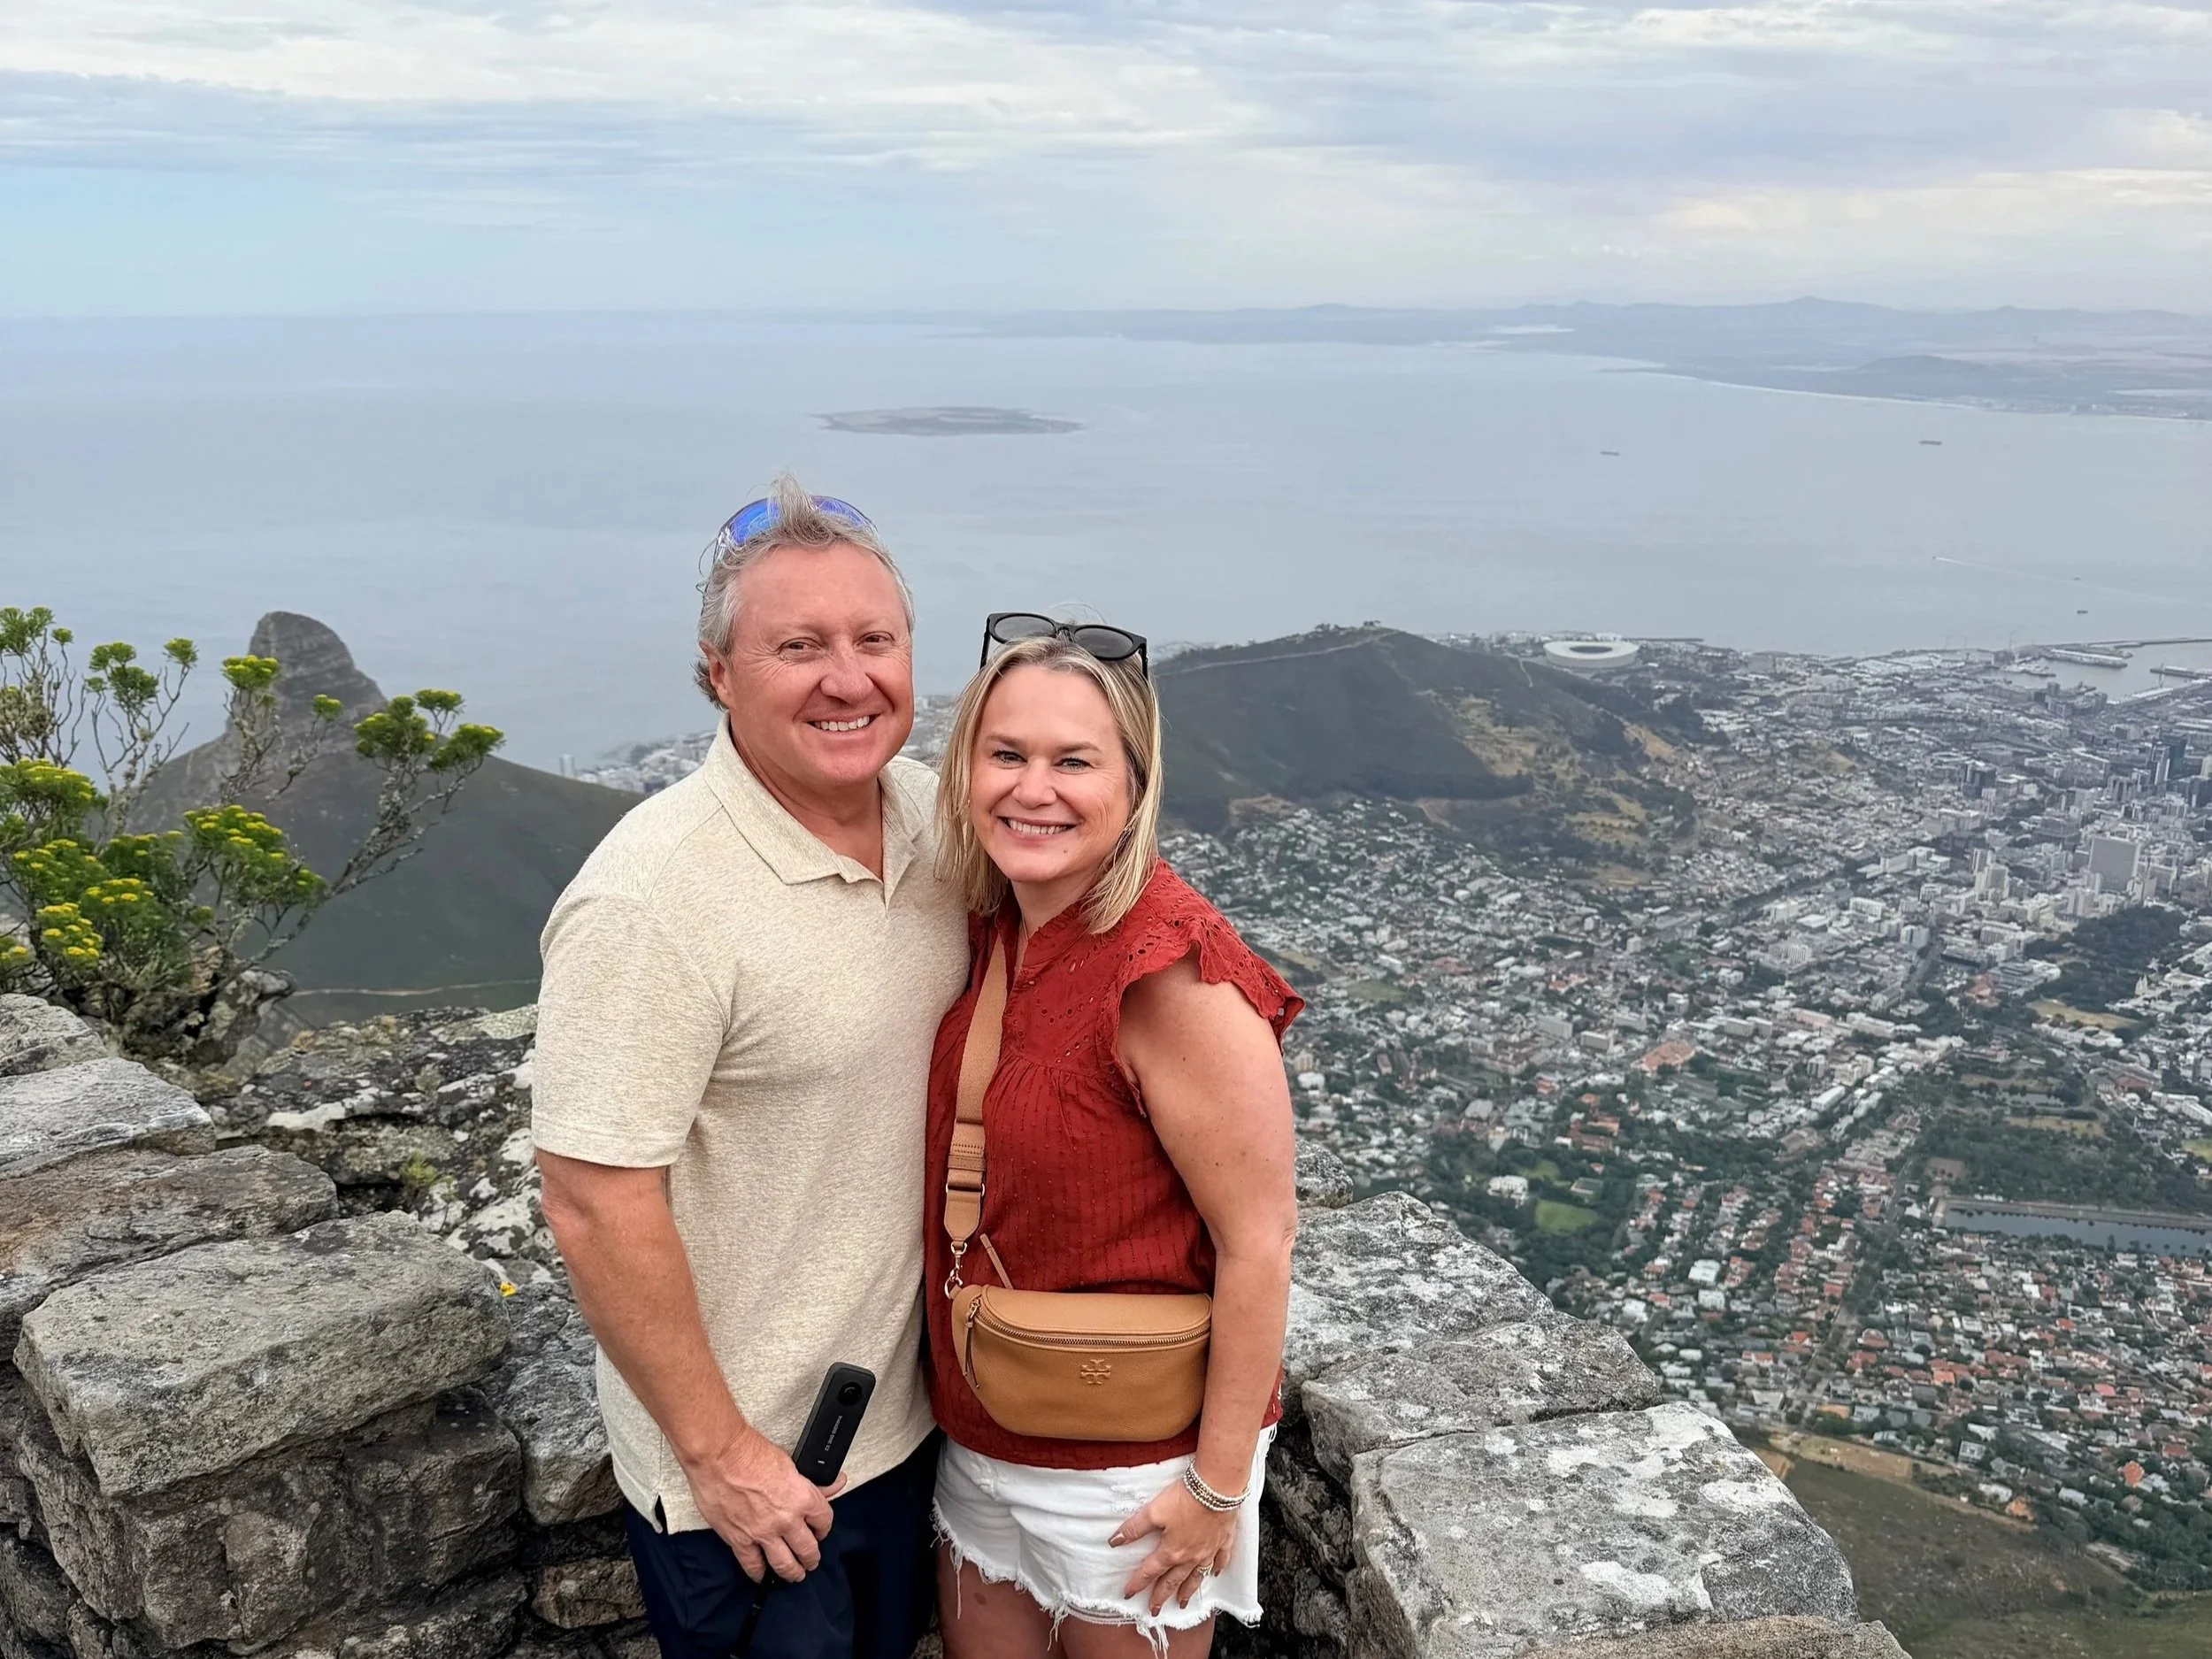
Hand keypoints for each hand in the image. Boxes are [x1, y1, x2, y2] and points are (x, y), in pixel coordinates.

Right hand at [679, 1425, 843, 1581]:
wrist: (719, 1455)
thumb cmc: (750, 1452)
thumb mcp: (790, 1463)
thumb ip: (812, 1482)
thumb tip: (835, 1483)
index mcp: (802, 1498)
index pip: (824, 1520)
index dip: (824, 1528)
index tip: (820, 1531)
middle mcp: (786, 1520)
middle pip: (807, 1549)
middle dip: (811, 1558)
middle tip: (811, 1561)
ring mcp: (763, 1533)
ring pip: (784, 1564)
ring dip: (792, 1572)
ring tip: (795, 1575)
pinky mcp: (739, 1539)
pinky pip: (753, 1565)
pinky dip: (759, 1574)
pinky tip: (762, 1576)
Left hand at [1111, 1474, 1237, 1613]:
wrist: (1217, 1488)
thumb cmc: (1185, 1499)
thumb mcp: (1153, 1511)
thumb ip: (1134, 1528)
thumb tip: (1114, 1542)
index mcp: (1171, 1551)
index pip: (1149, 1572)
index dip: (1137, 1583)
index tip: (1128, 1594)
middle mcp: (1190, 1557)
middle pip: (1172, 1581)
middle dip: (1161, 1596)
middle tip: (1155, 1611)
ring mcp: (1208, 1551)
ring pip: (1197, 1577)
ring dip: (1188, 1591)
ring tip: (1182, 1602)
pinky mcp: (1223, 1540)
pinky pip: (1221, 1560)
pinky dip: (1217, 1569)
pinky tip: (1215, 1574)